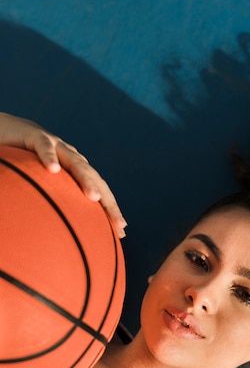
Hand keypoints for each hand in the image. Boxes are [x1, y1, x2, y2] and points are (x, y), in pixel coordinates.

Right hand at [0, 112, 126, 237]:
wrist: (10, 131)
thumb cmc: (28, 165)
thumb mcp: (45, 187)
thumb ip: (57, 204)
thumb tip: (65, 236)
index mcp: (76, 172)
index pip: (100, 192)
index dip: (111, 211)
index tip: (121, 232)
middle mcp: (72, 159)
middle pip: (96, 181)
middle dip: (109, 202)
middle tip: (118, 222)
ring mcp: (57, 147)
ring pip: (76, 164)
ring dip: (86, 180)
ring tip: (94, 197)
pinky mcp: (37, 137)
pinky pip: (44, 147)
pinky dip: (49, 157)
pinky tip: (53, 169)